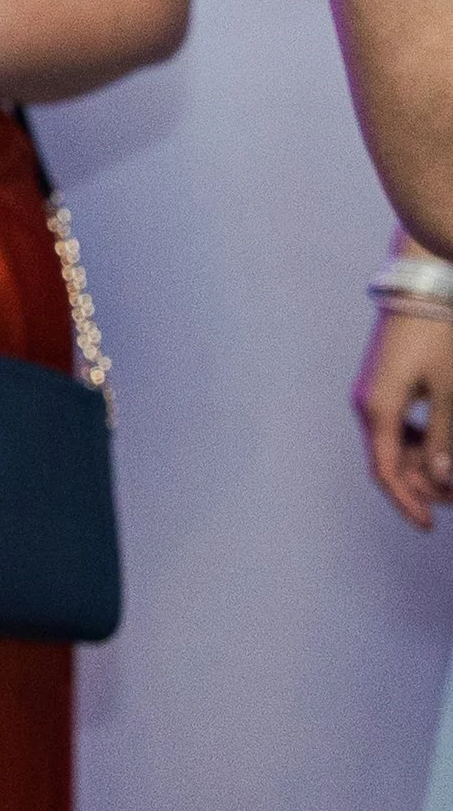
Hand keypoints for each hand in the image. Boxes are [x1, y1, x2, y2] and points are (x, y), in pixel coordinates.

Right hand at [355, 305, 452, 528]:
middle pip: (387, 461)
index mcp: (377, 410)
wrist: (420, 284)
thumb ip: (443, 440)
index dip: (407, 503)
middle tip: (451, 497)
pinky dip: (416, 441)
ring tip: (448, 471)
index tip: (427, 527)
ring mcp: (371, 391)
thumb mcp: (447, 392)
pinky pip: (394, 424)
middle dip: (420, 485)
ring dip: (419, 463)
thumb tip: (441, 480)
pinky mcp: (381, 380)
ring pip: (391, 443)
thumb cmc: (436, 336)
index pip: (386, 472)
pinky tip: (439, 442)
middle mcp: (366, 404)